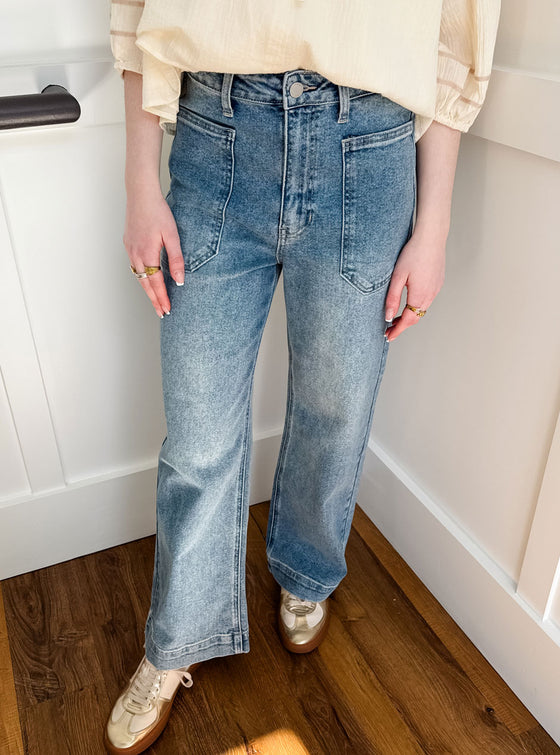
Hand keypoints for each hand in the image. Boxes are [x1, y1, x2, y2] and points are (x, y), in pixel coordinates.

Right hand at [124, 188, 184, 317]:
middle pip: (145, 284)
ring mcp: (130, 249)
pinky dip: (141, 277)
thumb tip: (179, 280)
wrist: (141, 194)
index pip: (156, 283)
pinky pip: (135, 266)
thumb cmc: (158, 212)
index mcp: (147, 254)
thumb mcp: (172, 235)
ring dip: (147, 290)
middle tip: (161, 313)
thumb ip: (176, 259)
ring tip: (155, 301)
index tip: (167, 310)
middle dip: (154, 300)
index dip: (162, 298)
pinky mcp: (128, 243)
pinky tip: (147, 279)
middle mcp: (135, 254)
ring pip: (138, 276)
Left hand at [383, 226, 445, 341]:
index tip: (388, 337)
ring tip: (396, 318)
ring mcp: (436, 289)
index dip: (397, 330)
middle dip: (402, 325)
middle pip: (416, 317)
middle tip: (389, 330)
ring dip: (410, 316)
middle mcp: (430, 295)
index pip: (407, 320)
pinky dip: (417, 306)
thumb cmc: (413, 253)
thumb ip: (392, 298)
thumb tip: (388, 317)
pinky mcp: (438, 282)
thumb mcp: (397, 276)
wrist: (431, 237)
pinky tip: (409, 303)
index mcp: (419, 296)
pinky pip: (427, 300)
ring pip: (422, 309)